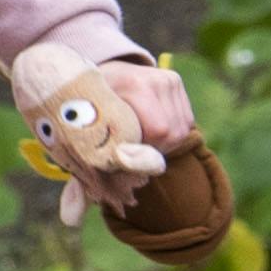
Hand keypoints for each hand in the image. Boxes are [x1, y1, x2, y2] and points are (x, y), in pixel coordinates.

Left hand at [56, 59, 199, 160]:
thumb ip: (90, 156)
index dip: (144, 150)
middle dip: (154, 149)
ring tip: (139, 139)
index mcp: (134, 84)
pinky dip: (170, 134)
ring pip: (182, 130)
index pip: (158, 130)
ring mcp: (169, 78)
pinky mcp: (176, 82)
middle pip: (173, 133)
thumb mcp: (83, 125)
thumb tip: (85, 200)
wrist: (94, 70)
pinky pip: (186, 122)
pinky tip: (150, 129)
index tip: (124, 154)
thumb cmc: (87, 104)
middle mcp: (156, 78)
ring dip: (163, 143)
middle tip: (131, 149)